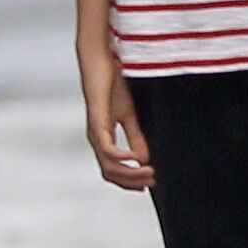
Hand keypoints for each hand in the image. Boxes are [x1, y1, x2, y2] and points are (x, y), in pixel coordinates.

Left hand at [80, 45, 154, 190]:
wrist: (100, 62)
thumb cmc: (111, 85)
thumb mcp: (129, 115)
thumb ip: (135, 137)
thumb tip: (144, 159)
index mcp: (103, 139)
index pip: (112, 170)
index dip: (129, 181)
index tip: (148, 184)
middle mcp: (96, 140)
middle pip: (110, 173)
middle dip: (131, 182)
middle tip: (153, 182)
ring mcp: (95, 133)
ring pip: (109, 165)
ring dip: (130, 173)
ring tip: (149, 172)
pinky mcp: (97, 123)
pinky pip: (108, 150)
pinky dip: (123, 158)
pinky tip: (137, 159)